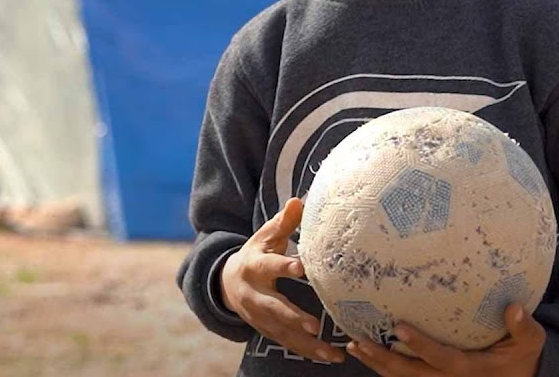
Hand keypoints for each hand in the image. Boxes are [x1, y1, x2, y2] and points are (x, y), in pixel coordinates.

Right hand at [220, 197, 345, 363]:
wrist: (227, 282)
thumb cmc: (256, 253)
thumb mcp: (265, 236)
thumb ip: (283, 222)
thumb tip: (299, 200)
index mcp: (255, 266)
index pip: (270, 265)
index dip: (284, 266)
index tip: (301, 267)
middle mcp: (254, 294)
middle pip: (273, 307)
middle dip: (292, 317)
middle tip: (313, 325)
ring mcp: (258, 315)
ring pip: (281, 332)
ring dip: (306, 344)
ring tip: (330, 353)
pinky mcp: (265, 330)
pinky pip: (286, 343)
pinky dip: (307, 352)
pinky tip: (328, 358)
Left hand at [345, 303, 544, 376]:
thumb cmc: (521, 356)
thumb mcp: (530, 343)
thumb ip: (524, 328)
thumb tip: (514, 308)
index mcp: (470, 369)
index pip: (441, 359)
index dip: (420, 346)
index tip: (399, 328)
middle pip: (410, 374)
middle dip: (383, 359)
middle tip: (359, 341)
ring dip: (377, 364)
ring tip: (354, 346)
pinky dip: (384, 367)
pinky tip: (366, 351)